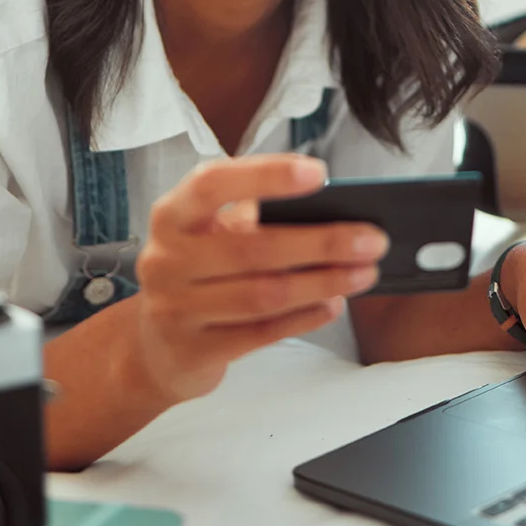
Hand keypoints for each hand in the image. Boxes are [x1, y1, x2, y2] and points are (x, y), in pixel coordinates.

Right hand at [130, 154, 388, 401]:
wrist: (154, 347)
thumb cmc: (199, 274)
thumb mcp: (211, 235)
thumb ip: (255, 219)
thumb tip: (331, 211)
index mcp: (172, 216)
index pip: (213, 184)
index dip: (266, 176)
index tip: (319, 173)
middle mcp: (167, 260)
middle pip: (253, 247)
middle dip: (322, 243)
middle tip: (372, 239)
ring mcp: (176, 309)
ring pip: (263, 294)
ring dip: (323, 283)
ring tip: (363, 273)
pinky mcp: (194, 351)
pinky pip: (261, 333)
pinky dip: (305, 317)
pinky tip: (333, 304)